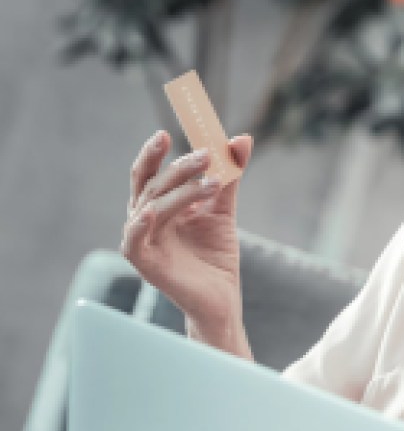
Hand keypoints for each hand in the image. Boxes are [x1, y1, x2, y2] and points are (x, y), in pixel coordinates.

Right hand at [120, 130, 252, 326]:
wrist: (222, 298)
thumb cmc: (216, 256)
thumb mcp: (224, 209)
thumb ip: (230, 176)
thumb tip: (242, 138)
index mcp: (159, 205)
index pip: (151, 173)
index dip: (154, 152)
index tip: (168, 132)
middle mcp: (146, 220)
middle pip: (154, 185)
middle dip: (180, 167)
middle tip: (207, 155)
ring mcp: (144, 241)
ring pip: (153, 206)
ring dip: (182, 192)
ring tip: (214, 184)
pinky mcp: (145, 263)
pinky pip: (134, 241)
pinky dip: (139, 224)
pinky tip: (151, 211)